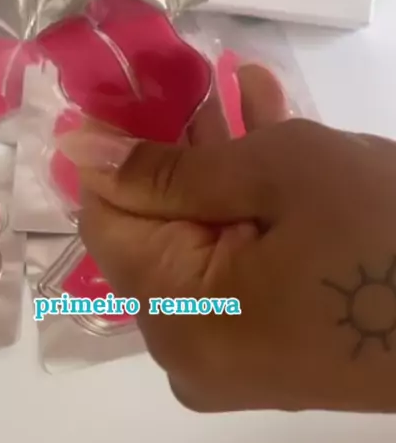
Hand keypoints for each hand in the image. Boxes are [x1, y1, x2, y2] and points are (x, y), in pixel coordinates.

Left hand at [62, 107, 395, 413]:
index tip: (137, 93)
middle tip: (205, 84)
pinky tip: (269, 134)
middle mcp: (192, 352)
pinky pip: (242, 269)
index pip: (107, 221)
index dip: (118, 153)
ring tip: (243, 95)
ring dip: (224, 170)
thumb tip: (76, 147)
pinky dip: (252, 210)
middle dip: (186, 154)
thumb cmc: (382, 233)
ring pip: (206, 243)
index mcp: (179, 318)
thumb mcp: (274, 173)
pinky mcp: (276, 351)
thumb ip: (168, 163)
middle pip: (159, 233)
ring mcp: (236, 358)